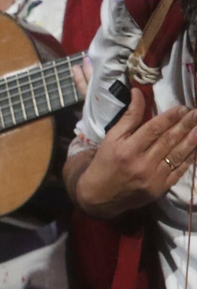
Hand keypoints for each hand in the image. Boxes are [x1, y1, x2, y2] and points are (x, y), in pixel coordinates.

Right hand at [74, 91, 196, 217]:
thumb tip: (139, 93)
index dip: (170, 117)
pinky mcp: (160, 188)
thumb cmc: (105, 162)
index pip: (153, 129)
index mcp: (127, 149)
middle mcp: (141, 163)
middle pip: (168, 140)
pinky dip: (190, 159)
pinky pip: (180, 171)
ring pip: (177, 155)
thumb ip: (128, 117)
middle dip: (186, 125)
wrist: (100, 196)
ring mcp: (153, 178)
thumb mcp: (111, 138)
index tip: (183, 108)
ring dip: (193, 140)